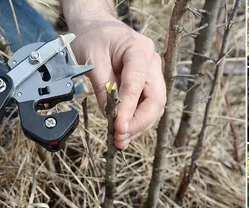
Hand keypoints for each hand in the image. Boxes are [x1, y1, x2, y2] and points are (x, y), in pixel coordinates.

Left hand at [69, 14, 165, 149]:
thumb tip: (110, 115)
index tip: (119, 127)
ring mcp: (152, 72)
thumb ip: (103, 86)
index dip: (129, 109)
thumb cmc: (94, 36)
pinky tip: (124, 131)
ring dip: (139, 125)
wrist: (96, 26)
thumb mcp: (92, 59)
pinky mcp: (146, 82)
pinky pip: (146, 104)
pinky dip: (136, 119)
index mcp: (139, 50)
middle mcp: (152, 61)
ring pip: (154, 105)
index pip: (137, 84)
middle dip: (139, 121)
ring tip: (121, 140)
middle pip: (156, 98)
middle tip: (121, 137)